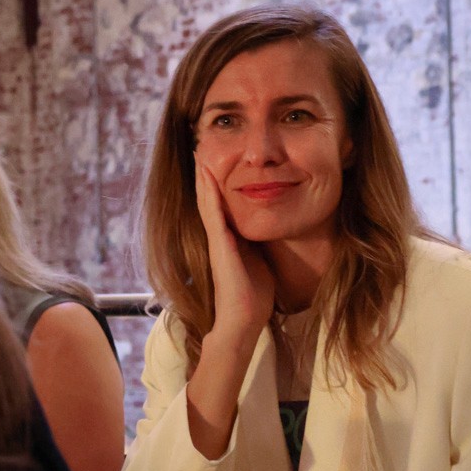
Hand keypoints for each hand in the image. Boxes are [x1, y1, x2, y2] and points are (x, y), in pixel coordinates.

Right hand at [195, 156, 274, 345]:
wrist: (244, 319)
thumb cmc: (254, 296)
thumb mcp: (259, 261)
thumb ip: (258, 246)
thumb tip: (270, 234)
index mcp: (229, 240)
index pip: (221, 205)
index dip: (217, 184)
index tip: (217, 161)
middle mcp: (219, 237)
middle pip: (209, 199)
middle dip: (206, 176)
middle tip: (202, 150)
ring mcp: (217, 241)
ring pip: (207, 202)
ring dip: (203, 178)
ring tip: (200, 154)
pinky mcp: (219, 246)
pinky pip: (213, 214)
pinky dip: (209, 193)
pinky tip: (207, 175)